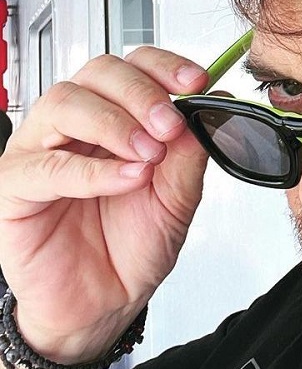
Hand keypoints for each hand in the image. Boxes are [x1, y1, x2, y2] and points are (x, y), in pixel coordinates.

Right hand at [0, 47, 208, 363]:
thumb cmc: (132, 246)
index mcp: (115, 118)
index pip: (132, 66)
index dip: (163, 66)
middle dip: (141, 93)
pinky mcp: (14, 188)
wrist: (105, 303)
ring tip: (147, 157)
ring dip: (114, 124)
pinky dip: (92, 170)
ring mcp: (39, 152)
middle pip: (97, 73)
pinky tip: (126, 179)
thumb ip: (190, 153)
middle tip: (170, 126)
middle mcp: (74, 126)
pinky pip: (44, 166)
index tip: (197, 82)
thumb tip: (215, 107)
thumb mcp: (178, 198)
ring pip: (64, 104)